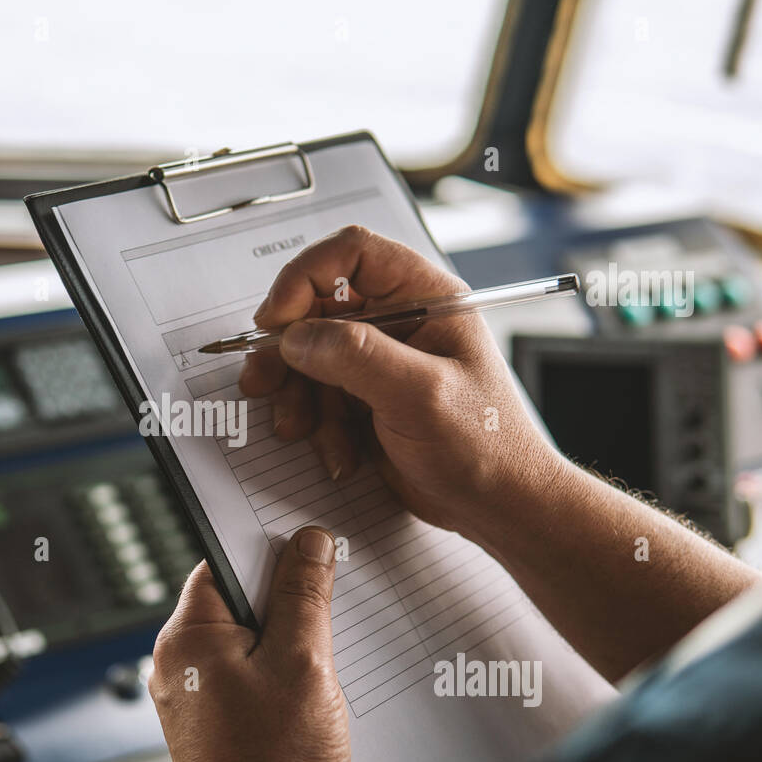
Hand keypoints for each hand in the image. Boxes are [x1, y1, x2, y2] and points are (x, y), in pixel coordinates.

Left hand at [148, 527, 349, 761]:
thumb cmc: (276, 758)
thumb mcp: (303, 661)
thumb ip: (304, 595)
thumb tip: (308, 544)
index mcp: (187, 636)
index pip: (222, 563)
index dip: (267, 552)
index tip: (305, 551)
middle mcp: (177, 662)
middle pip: (234, 601)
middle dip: (281, 602)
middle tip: (321, 614)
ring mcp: (190, 694)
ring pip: (241, 640)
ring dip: (281, 642)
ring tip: (312, 664)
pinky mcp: (207, 721)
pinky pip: (240, 675)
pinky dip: (271, 673)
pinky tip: (300, 693)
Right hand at [239, 225, 557, 539]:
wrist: (497, 506)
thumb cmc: (486, 447)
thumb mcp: (420, 396)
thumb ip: (357, 357)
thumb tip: (298, 336)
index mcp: (425, 298)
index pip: (351, 255)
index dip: (304, 279)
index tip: (277, 321)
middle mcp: (400, 321)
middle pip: (317, 308)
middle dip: (288, 351)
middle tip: (264, 380)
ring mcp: (381, 361)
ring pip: (310, 356)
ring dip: (300, 396)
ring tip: (304, 429)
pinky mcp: (367, 398)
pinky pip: (319, 397)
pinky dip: (317, 426)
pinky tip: (340, 452)